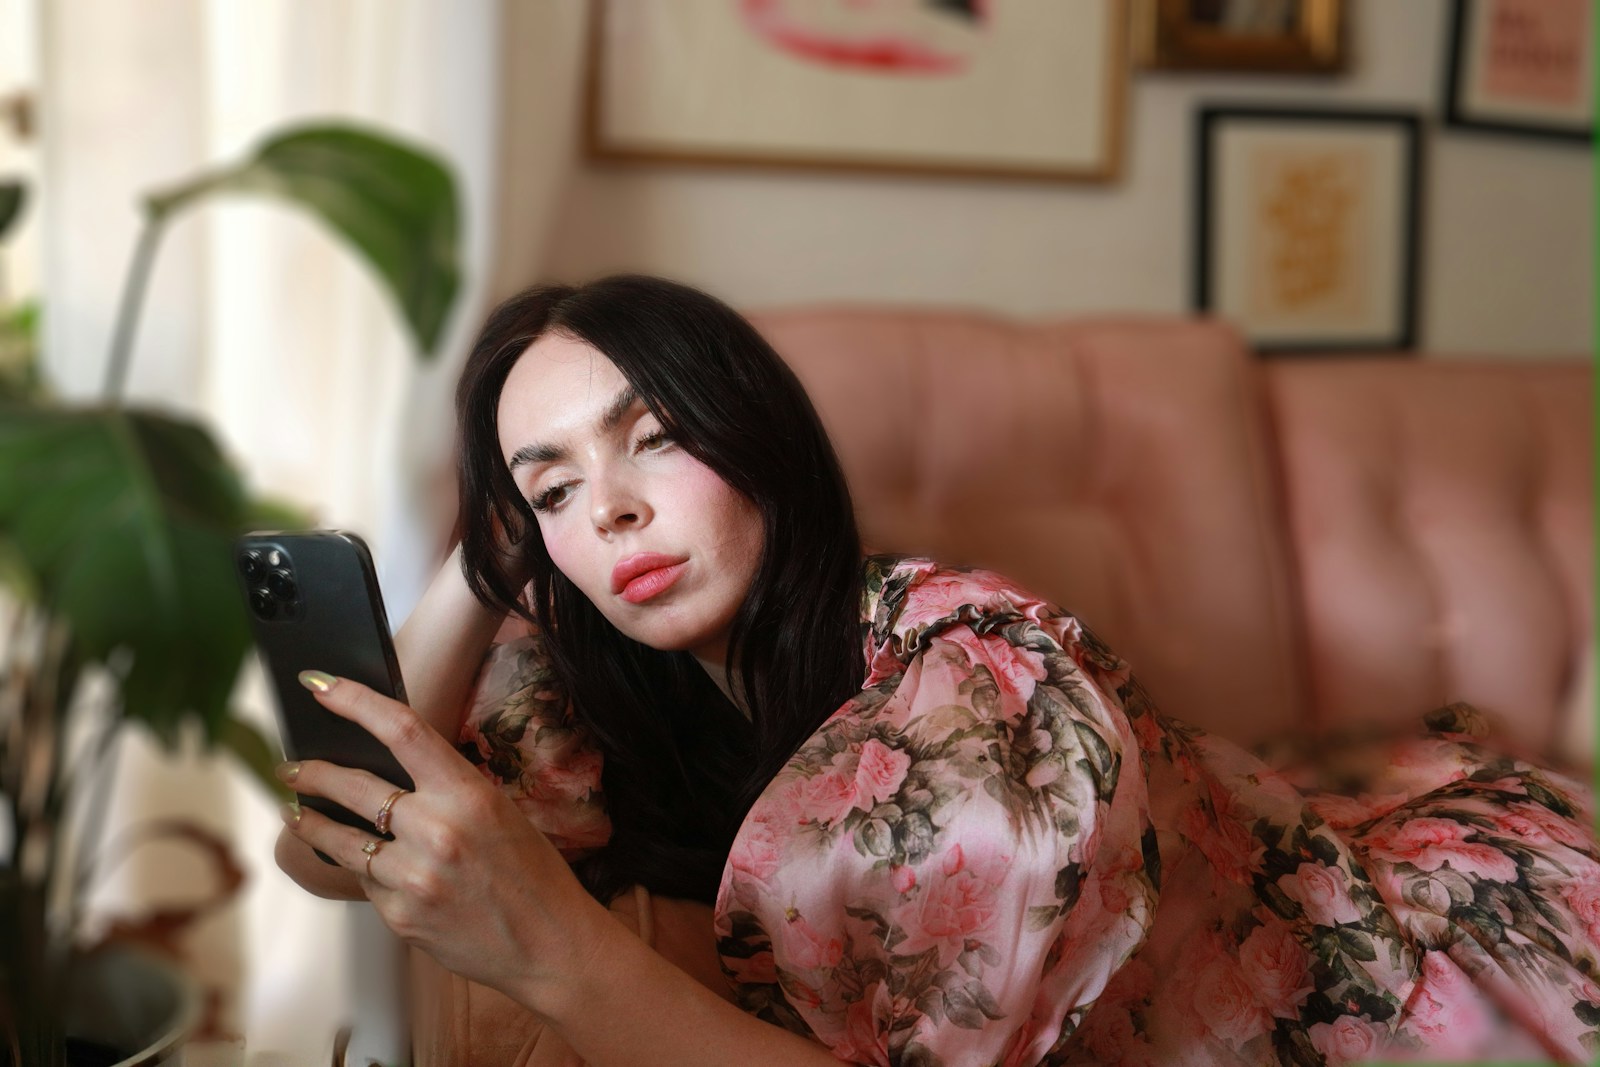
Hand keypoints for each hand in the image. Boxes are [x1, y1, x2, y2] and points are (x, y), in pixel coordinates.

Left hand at [279, 670, 609, 1006]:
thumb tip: (385, 768)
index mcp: (468, 794)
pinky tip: (364, 865)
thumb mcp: (498, 812)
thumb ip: (445, 790)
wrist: (549, 945)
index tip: (318, 685)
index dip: (353, 700)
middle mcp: (436, 831)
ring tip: (294, 812)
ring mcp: (413, 877)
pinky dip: (360, 869)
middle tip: (290, 766)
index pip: (401, 729)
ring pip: (340, 839)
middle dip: (310, 772)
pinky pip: (365, 880)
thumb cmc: (530, 873)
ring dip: (310, 823)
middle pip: (350, 785)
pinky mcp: (399, 915)